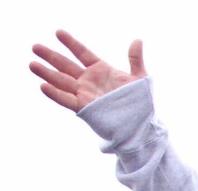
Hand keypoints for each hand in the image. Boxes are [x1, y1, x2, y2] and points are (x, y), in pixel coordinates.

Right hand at [30, 30, 145, 111]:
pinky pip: (67, 100)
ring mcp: (85, 94)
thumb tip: (137, 41)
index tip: (58, 32)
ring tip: (32, 64)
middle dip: (51, 56)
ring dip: (47, 74)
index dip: (71, 43)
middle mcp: (89, 81)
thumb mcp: (140, 79)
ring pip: (62, 81)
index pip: (82, 53)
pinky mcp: (85, 108)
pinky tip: (43, 86)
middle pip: (66, 66)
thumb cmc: (140, 103)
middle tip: (35, 47)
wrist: (141, 126)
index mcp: (101, 70)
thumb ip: (135, 60)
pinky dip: (55, 94)